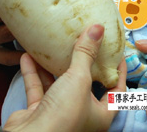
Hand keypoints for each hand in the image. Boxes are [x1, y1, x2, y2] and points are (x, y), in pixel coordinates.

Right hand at [4, 24, 126, 131]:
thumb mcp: (79, 79)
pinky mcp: (39, 112)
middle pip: (86, 85)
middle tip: (85, 43)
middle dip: (83, 64)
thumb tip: (97, 30)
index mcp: (101, 114)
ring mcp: (60, 113)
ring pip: (60, 84)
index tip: (116, 53)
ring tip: (54, 46)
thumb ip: (86, 54)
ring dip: (54, 66)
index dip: (118, 72)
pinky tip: (29, 57)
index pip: (117, 91)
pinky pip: (39, 89)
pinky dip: (34, 73)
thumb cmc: (63, 116)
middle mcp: (82, 115)